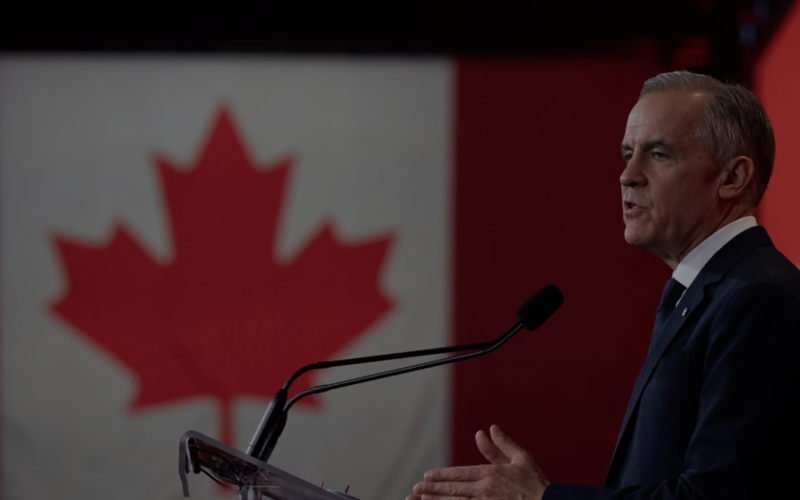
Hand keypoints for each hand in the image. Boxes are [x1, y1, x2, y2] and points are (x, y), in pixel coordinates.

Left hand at [407, 425, 549, 499]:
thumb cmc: (536, 482)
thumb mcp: (520, 458)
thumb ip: (501, 444)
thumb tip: (489, 428)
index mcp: (491, 474)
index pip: (459, 473)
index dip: (441, 475)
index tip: (427, 476)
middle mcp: (485, 490)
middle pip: (453, 489)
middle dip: (432, 489)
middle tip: (415, 488)